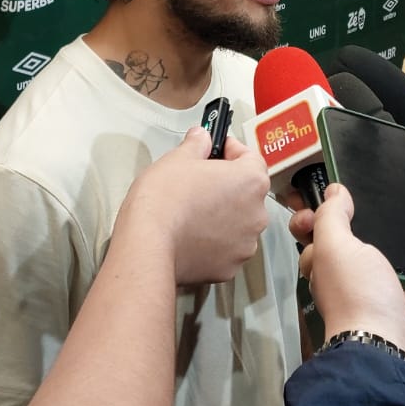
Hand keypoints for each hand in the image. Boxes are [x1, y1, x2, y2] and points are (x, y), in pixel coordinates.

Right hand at [118, 127, 269, 285]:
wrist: (148, 244)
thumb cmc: (164, 201)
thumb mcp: (177, 158)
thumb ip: (197, 144)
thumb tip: (201, 138)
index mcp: (250, 181)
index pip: (251, 158)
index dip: (231, 151)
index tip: (216, 151)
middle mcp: (256, 214)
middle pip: (247, 193)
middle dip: (227, 186)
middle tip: (200, 182)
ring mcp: (245, 244)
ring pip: (238, 223)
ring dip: (223, 216)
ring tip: (193, 212)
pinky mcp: (230, 268)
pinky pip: (226, 249)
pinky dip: (214, 243)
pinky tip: (192, 234)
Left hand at [296, 185, 404, 390]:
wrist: (389, 356)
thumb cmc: (358, 299)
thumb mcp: (335, 247)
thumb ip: (332, 217)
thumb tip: (335, 191)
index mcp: (345, 274)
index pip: (343, 246)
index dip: (352, 225)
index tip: (364, 204)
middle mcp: (374, 292)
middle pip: (401, 259)